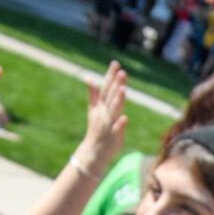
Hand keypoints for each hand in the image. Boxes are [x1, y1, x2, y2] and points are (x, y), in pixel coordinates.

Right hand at [74, 61, 128, 177]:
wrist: (94, 151)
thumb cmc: (96, 129)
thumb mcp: (93, 110)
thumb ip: (93, 94)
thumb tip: (88, 78)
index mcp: (100, 106)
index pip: (106, 87)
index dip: (111, 75)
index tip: (116, 63)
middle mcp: (104, 112)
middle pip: (110, 96)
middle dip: (116, 84)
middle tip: (122, 72)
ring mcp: (108, 123)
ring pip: (114, 110)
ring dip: (118, 100)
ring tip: (122, 89)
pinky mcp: (114, 136)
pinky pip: (117, 129)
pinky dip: (120, 123)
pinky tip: (125, 118)